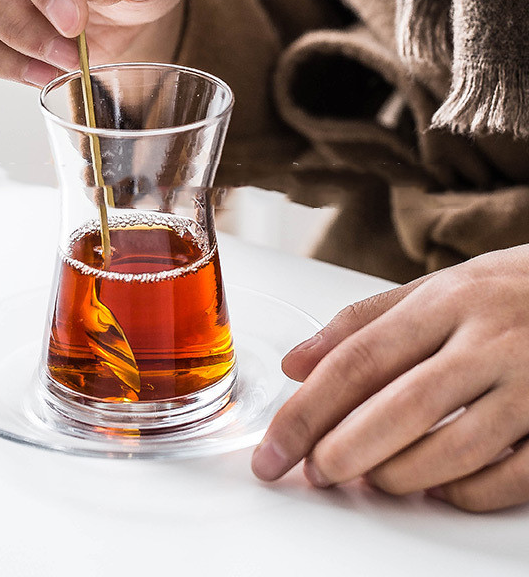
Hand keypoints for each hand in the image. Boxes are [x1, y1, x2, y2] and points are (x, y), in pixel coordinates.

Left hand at [252, 245, 528, 511]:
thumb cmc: (507, 291)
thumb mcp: (435, 289)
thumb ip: (361, 323)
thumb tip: (294, 363)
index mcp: (446, 302)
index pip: (359, 359)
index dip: (308, 410)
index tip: (275, 446)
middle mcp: (489, 340)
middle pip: (401, 408)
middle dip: (344, 450)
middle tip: (314, 472)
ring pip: (455, 449)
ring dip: (399, 475)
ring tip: (367, 479)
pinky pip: (512, 477)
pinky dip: (464, 491)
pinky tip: (437, 487)